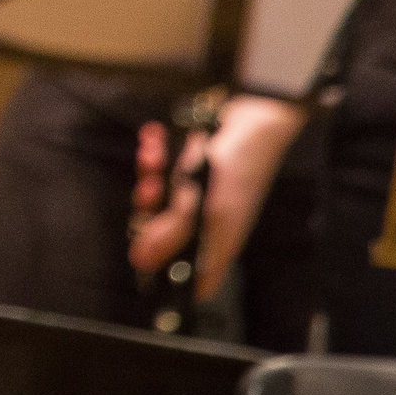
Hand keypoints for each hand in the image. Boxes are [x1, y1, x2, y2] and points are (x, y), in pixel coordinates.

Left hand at [129, 95, 305, 299]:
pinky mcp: (189, 168)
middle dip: (148, 212)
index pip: (196, 281)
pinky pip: (161, 168)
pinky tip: (154, 138)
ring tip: (153, 156)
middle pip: (163, 236)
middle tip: (149, 192)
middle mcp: (208, 223)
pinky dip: (155, 153)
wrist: (254, 113)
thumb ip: (172, 230)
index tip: (143, 269)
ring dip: (149, 175)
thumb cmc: (240, 162)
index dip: (169, 281)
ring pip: (158, 199)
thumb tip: (141, 260)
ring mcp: (199, 196)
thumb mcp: (203, 202)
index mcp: (217, 242)